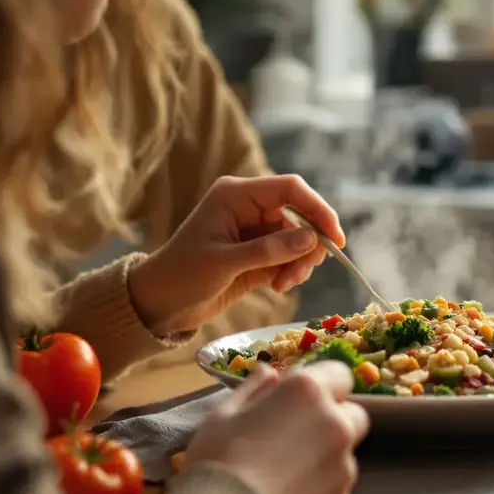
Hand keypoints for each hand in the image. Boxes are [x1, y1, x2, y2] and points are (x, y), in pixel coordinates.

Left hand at [128, 174, 345, 333]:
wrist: (159, 304)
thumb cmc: (181, 275)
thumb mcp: (223, 263)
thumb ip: (268, 251)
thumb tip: (310, 239)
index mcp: (236, 195)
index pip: (290, 189)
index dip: (317, 209)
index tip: (335, 237)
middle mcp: (249, 208)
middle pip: (300, 215)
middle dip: (308, 245)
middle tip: (302, 273)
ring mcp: (256, 232)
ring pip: (299, 239)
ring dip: (300, 263)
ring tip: (282, 286)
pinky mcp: (259, 255)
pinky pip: (291, 257)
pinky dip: (292, 272)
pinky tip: (276, 287)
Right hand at [184, 362, 368, 493]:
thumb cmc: (216, 460)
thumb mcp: (224, 414)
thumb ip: (254, 389)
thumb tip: (268, 374)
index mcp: (307, 393)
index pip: (340, 374)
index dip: (325, 385)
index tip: (305, 399)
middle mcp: (335, 425)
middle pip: (353, 415)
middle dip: (334, 421)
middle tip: (299, 436)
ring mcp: (342, 467)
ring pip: (345, 455)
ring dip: (326, 458)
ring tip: (288, 475)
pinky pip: (336, 490)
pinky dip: (320, 492)